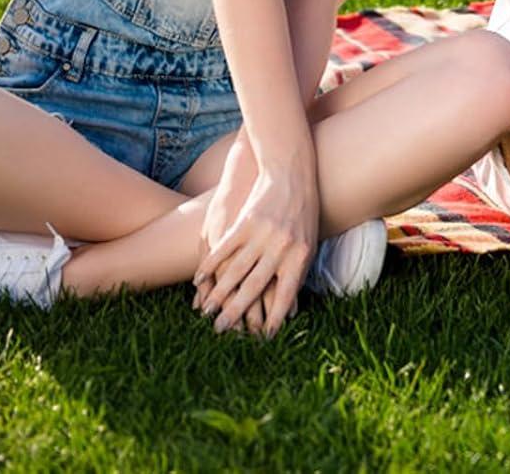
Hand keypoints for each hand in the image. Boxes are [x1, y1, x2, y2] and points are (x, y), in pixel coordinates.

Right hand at [193, 154, 317, 336]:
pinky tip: (199, 281)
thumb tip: (290, 310)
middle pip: (254, 287)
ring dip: (217, 293)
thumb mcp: (310, 241)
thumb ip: (298, 272)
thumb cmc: (304, 210)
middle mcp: (281, 247)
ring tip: (205, 312)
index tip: (263, 337)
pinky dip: (210, 266)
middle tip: (220, 331)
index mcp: (300, 255)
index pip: (285, 294)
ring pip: (235, 270)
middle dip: (235, 312)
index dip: (273, 317)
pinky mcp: (246, 221)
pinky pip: (224, 249)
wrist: (292, 171)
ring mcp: (261, 233)